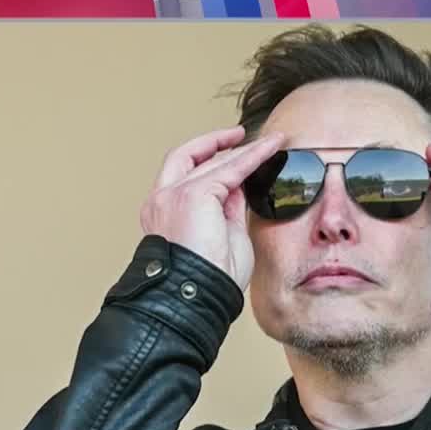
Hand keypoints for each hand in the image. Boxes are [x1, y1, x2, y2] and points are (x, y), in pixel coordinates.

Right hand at [140, 126, 286, 290]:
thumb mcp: (222, 235)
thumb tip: (239, 186)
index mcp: (164, 213)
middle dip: (214, 143)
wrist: (194, 294)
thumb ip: (227, 208)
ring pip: (210, 161)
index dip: (207, 160)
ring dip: (241, 149)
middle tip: (241, 135)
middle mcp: (161, 200)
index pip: (183, 175)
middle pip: (187, 157)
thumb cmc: (208, 278)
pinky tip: (270, 148)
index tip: (229, 151)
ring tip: (269, 143)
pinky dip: (252, 156)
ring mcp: (173, 195)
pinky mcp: (193, 194)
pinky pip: (229, 168)